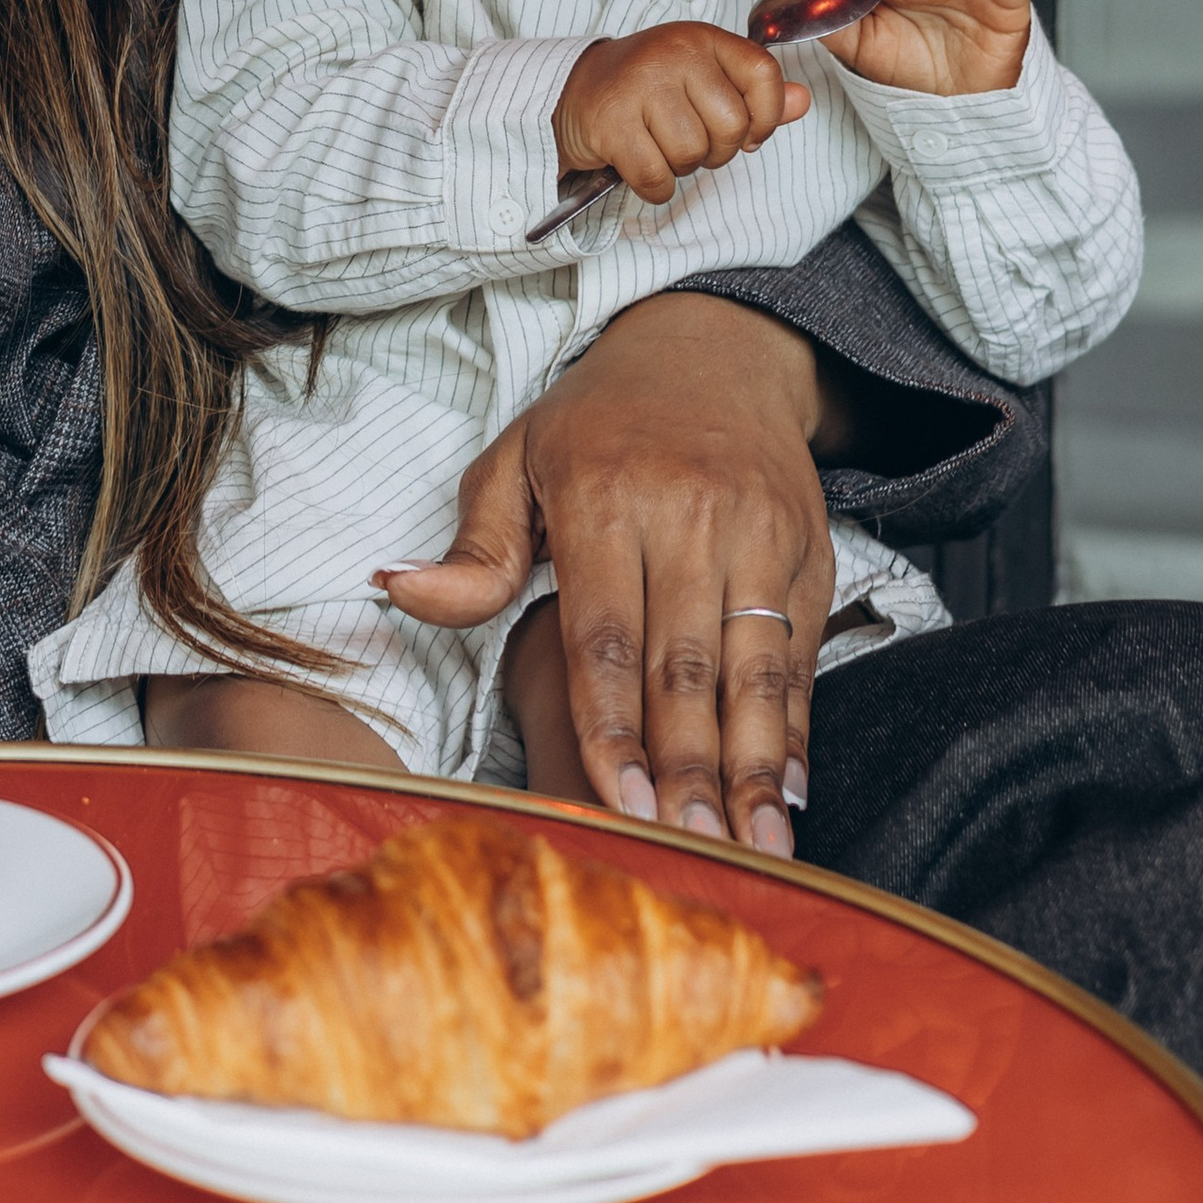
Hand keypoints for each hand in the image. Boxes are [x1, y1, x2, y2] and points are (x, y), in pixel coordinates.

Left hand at [371, 294, 837, 854]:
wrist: (713, 349)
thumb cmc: (595, 423)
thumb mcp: (515, 459)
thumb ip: (471, 547)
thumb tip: (395, 590)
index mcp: (603, 496)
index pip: (604, 634)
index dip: (611, 724)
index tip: (617, 803)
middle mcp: (688, 515)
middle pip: (684, 666)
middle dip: (686, 769)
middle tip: (689, 852)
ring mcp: (757, 533)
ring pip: (752, 670)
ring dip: (751, 768)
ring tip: (750, 849)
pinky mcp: (808, 551)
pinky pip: (798, 655)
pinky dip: (794, 729)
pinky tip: (789, 793)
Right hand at [552, 24, 807, 201]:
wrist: (572, 89)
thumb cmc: (647, 87)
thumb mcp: (704, 77)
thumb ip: (755, 93)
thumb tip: (802, 102)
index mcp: (703, 38)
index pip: (763, 74)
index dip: (766, 116)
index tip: (750, 132)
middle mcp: (673, 53)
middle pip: (730, 126)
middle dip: (716, 150)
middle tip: (689, 139)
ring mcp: (639, 86)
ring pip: (692, 154)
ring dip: (680, 167)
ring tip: (660, 146)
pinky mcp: (610, 123)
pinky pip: (656, 177)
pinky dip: (653, 185)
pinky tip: (640, 164)